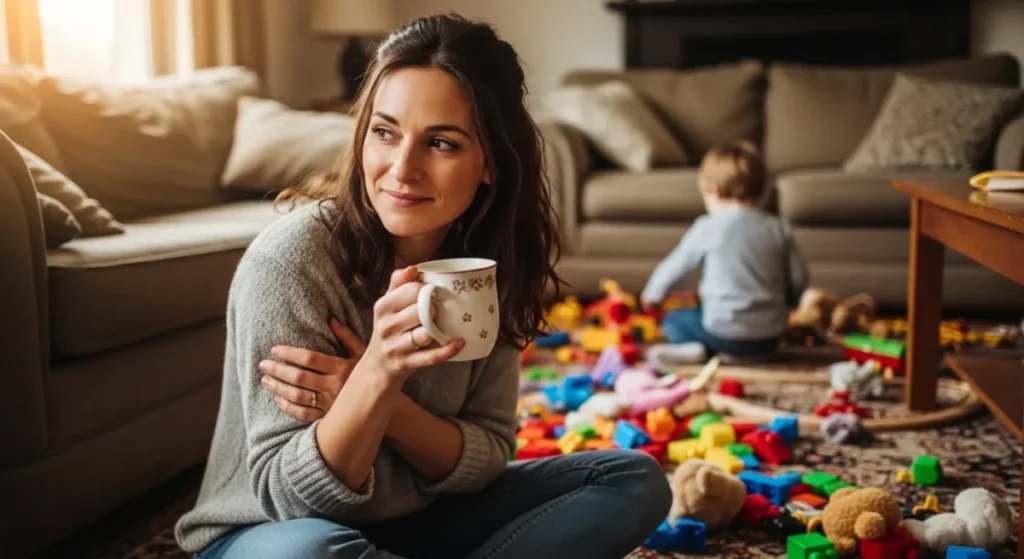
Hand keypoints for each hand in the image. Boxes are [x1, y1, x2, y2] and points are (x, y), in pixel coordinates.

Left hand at [260, 318, 365, 420]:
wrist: (381, 404)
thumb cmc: (370, 374)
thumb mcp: (362, 354)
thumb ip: (347, 337)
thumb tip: (331, 320)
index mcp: (342, 368)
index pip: (310, 359)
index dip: (290, 353)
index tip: (275, 349)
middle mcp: (335, 386)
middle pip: (299, 377)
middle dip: (278, 370)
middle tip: (263, 365)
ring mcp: (330, 403)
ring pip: (298, 396)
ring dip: (278, 388)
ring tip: (265, 380)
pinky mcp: (327, 417)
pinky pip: (303, 413)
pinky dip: (287, 406)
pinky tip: (277, 398)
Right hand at [359, 266, 464, 382]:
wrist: (378, 365)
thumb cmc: (390, 328)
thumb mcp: (388, 304)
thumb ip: (398, 284)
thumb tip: (412, 267)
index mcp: (383, 307)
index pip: (411, 290)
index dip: (427, 289)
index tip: (432, 292)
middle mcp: (386, 326)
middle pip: (420, 311)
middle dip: (434, 309)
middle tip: (438, 310)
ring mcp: (395, 347)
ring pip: (425, 334)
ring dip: (439, 329)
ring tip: (443, 326)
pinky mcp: (406, 363)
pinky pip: (431, 357)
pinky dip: (448, 350)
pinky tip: (459, 342)